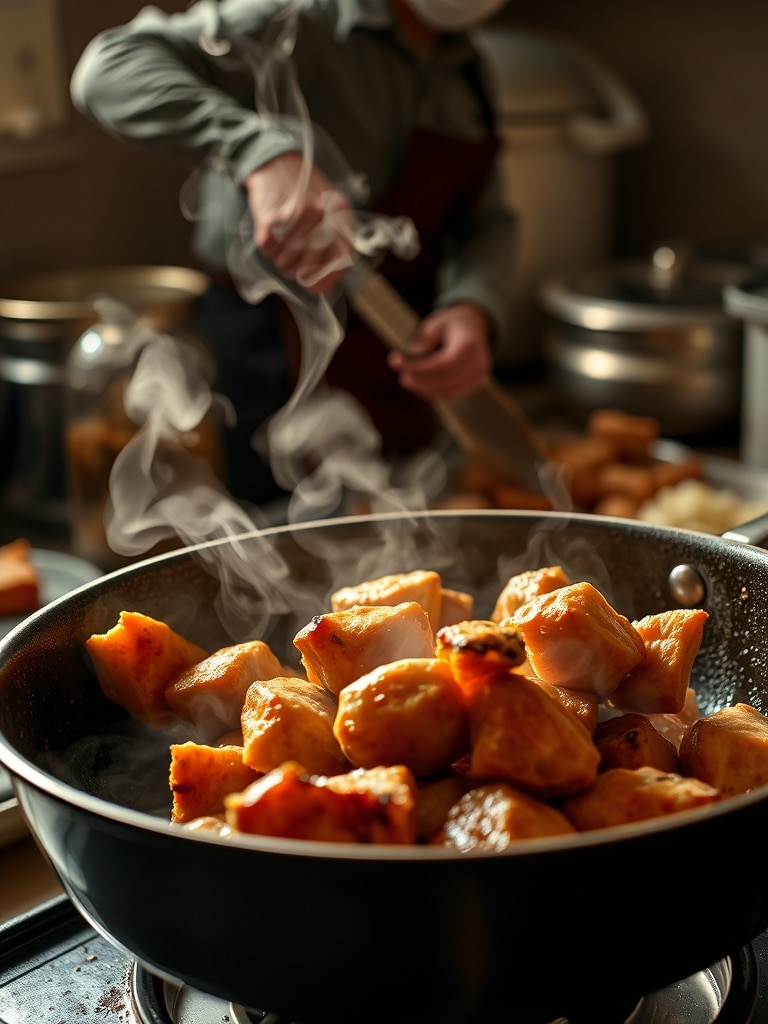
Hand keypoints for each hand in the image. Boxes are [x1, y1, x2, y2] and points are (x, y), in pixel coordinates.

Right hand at [244, 153, 353, 294]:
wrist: (274, 158)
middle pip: (310, 265)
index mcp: (340, 212)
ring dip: (282, 263)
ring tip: (281, 254)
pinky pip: (269, 248)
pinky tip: (271, 242)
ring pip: (287, 260)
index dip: (328, 280)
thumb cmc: (302, 185)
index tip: (316, 289)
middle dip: (299, 274)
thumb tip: (330, 271)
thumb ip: (335, 233)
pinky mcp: (270, 215)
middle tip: (292, 270)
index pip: (341, 258)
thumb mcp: (329, 203)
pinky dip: (269, 251)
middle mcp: (321, 213)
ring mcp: (296, 214)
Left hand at [387, 303, 491, 402]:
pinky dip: (432, 392)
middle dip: (420, 380)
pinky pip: (451, 395)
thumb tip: (413, 357)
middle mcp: (479, 363)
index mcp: (470, 344)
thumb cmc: (450, 324)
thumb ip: (425, 339)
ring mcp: (478, 376)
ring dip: (424, 389)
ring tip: (406, 380)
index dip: (420, 368)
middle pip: (447, 381)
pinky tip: (419, 384)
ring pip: (449, 392)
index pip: (445, 364)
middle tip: (401, 377)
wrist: (473, 326)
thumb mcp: (435, 323)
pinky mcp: (473, 385)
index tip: (396, 363)